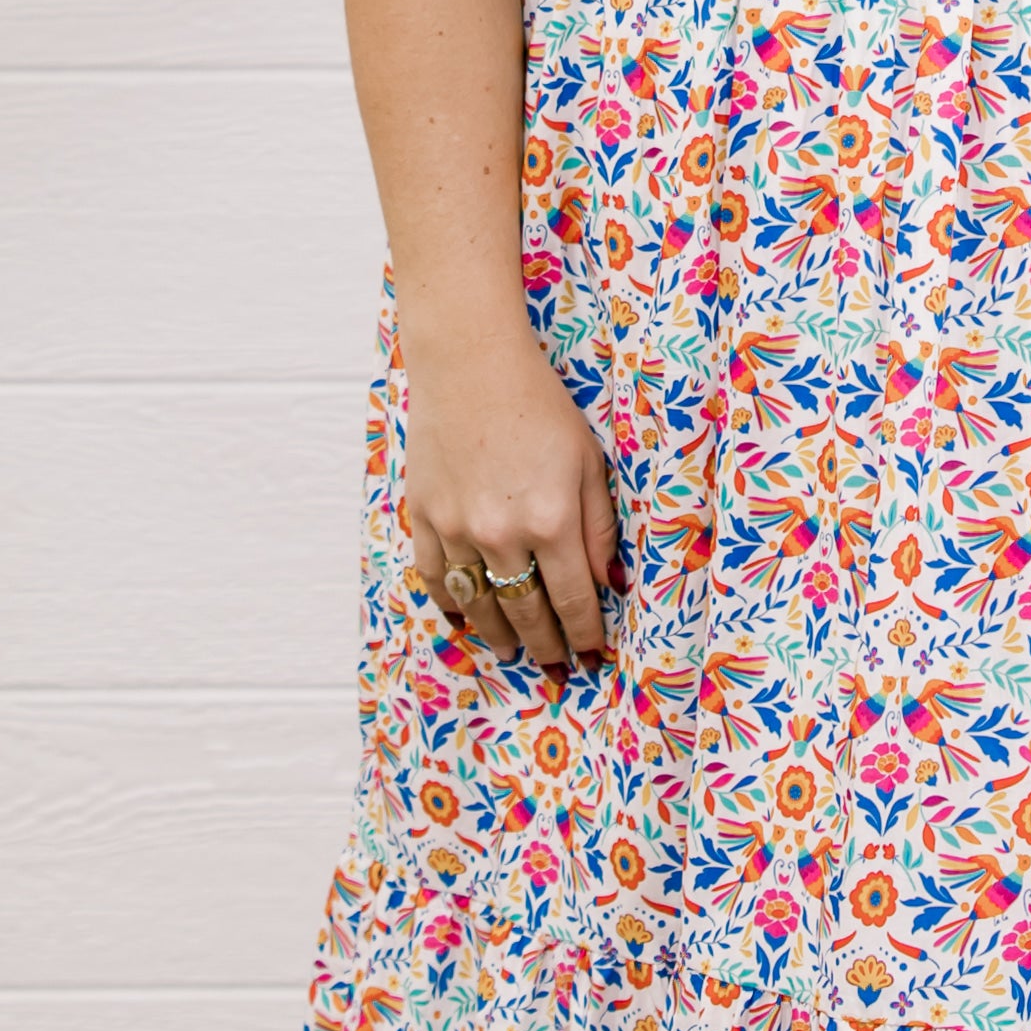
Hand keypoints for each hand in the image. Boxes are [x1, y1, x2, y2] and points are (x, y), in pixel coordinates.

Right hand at [398, 320, 619, 671]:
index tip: (595, 654)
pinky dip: (451, 604)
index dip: (586, 634)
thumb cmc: (540, 405)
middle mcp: (501, 534)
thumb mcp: (590, 461)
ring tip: (513, 653)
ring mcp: (455, 528)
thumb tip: (606, 584)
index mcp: (551, 520)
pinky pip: (434, 578)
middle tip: (560, 668)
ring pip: (479, 604)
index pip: (572, 600)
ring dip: (499, 636)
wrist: (469, 362)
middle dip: (548, 646)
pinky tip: (465, 619)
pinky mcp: (423, 515)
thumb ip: (599, 528)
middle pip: (526, 612)